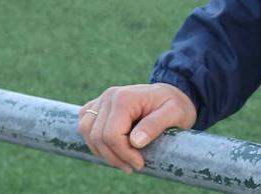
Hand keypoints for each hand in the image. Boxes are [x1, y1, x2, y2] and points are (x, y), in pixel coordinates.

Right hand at [78, 83, 196, 173]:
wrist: (171, 94)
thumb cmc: (175, 104)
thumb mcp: (174, 113)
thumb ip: (154, 126)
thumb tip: (135, 142)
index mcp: (124, 97)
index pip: (111, 134)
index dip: (123, 154)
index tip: (140, 164)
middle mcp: (109, 96)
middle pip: (97, 136)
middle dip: (115, 157)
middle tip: (134, 166)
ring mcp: (102, 100)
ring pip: (87, 132)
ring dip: (103, 152)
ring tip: (124, 160)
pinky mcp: (98, 105)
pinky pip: (85, 125)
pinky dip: (95, 141)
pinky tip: (112, 148)